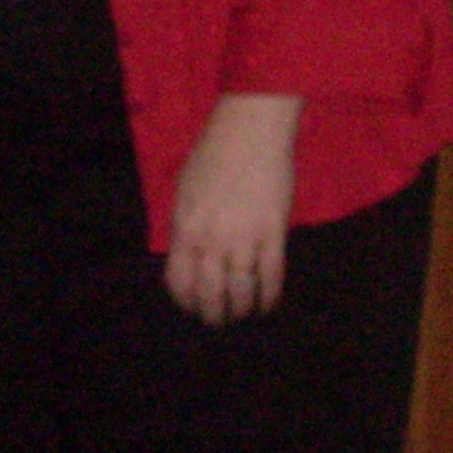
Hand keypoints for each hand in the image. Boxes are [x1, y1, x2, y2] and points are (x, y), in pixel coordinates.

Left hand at [163, 92, 300, 325]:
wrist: (249, 131)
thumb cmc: (213, 154)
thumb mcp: (184, 190)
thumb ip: (185, 225)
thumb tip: (188, 255)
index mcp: (184, 227)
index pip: (178, 279)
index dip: (185, 300)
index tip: (191, 307)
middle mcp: (211, 240)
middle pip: (209, 293)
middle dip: (212, 314)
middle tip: (217, 321)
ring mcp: (243, 239)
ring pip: (241, 292)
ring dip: (240, 310)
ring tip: (241, 316)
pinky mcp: (273, 234)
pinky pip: (271, 277)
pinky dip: (269, 296)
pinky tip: (267, 304)